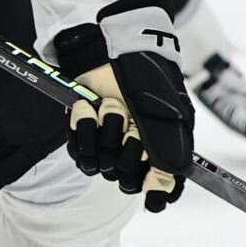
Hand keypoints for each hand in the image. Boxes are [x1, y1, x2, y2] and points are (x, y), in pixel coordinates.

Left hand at [56, 4, 193, 211]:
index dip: (153, 184)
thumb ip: (167, 157)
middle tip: (131, 120)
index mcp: (161, 150)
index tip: (150, 177)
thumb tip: (163, 197)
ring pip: (99, 166)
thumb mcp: (166, 116)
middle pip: (125, 179)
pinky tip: (88, 106)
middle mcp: (133, 153)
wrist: (112, 48)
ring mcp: (107, 145)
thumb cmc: (146, 78)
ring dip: (105, 131)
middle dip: (127, 147)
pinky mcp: (83, 135)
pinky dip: (83, 126)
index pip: (158, 189)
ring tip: (112, 104)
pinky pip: (78, 151)